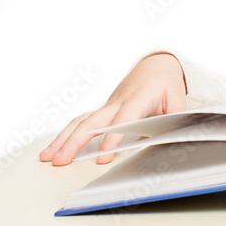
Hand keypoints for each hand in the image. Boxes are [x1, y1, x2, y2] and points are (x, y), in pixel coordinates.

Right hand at [39, 53, 186, 165]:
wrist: (155, 65)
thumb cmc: (165, 81)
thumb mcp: (177, 97)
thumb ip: (177, 116)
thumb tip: (176, 133)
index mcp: (137, 99)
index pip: (121, 121)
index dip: (112, 140)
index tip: (103, 158)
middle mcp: (117, 102)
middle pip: (92, 122)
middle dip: (74, 143)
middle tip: (61, 161)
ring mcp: (107, 106)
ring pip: (81, 121)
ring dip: (63, 139)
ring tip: (48, 156)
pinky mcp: (103, 109)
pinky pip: (81, 121)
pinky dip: (66, 134)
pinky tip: (54, 147)